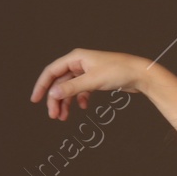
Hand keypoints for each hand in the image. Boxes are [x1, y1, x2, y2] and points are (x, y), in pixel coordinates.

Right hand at [29, 48, 150, 120]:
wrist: (141, 75)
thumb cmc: (119, 72)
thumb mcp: (92, 81)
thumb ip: (71, 88)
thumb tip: (52, 94)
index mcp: (76, 58)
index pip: (52, 72)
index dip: (42, 86)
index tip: (35, 100)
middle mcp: (80, 63)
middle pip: (60, 82)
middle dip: (55, 99)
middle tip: (54, 116)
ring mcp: (88, 71)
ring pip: (70, 88)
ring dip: (66, 103)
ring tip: (63, 117)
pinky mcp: (96, 79)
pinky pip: (81, 90)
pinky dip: (80, 99)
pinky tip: (83, 107)